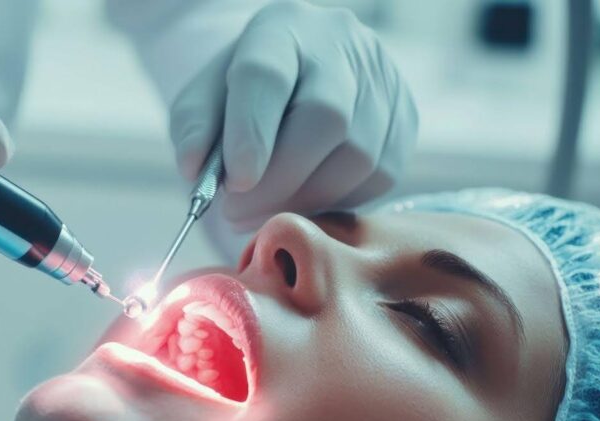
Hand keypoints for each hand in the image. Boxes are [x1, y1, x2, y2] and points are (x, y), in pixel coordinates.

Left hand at [169, 2, 417, 227]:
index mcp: (282, 28)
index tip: (234, 182)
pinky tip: (303, 197)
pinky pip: (379, 178)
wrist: (297, 78)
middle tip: (236, 213)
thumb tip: (196, 168)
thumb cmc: (243, 95)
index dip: (250, 133)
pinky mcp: (405, 120)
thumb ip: (194, 129)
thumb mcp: (203, 99)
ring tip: (264, 209)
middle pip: (325, 119)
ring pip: (357, 157)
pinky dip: (335, 200)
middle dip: (277, 181)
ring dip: (304, 199)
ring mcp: (383, 80)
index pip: (268, 75)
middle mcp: (343, 45)